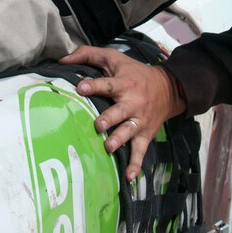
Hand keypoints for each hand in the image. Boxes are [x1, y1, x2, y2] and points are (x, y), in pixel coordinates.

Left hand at [61, 45, 186, 180]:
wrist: (169, 88)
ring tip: (109, 147)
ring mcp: (139, 121)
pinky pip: (141, 151)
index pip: (107, 84)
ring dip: (120, 140)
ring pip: (130, 132)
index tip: (80, 87)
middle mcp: (133, 103)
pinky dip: (136, 164)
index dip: (94, 85)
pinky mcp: (145, 134)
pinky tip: (128, 177)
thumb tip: (62, 61)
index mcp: (123, 84)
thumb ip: (88, 55)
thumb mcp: (113, 57)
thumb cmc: (133, 72)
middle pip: (120, 111)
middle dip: (109, 118)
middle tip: (98, 125)